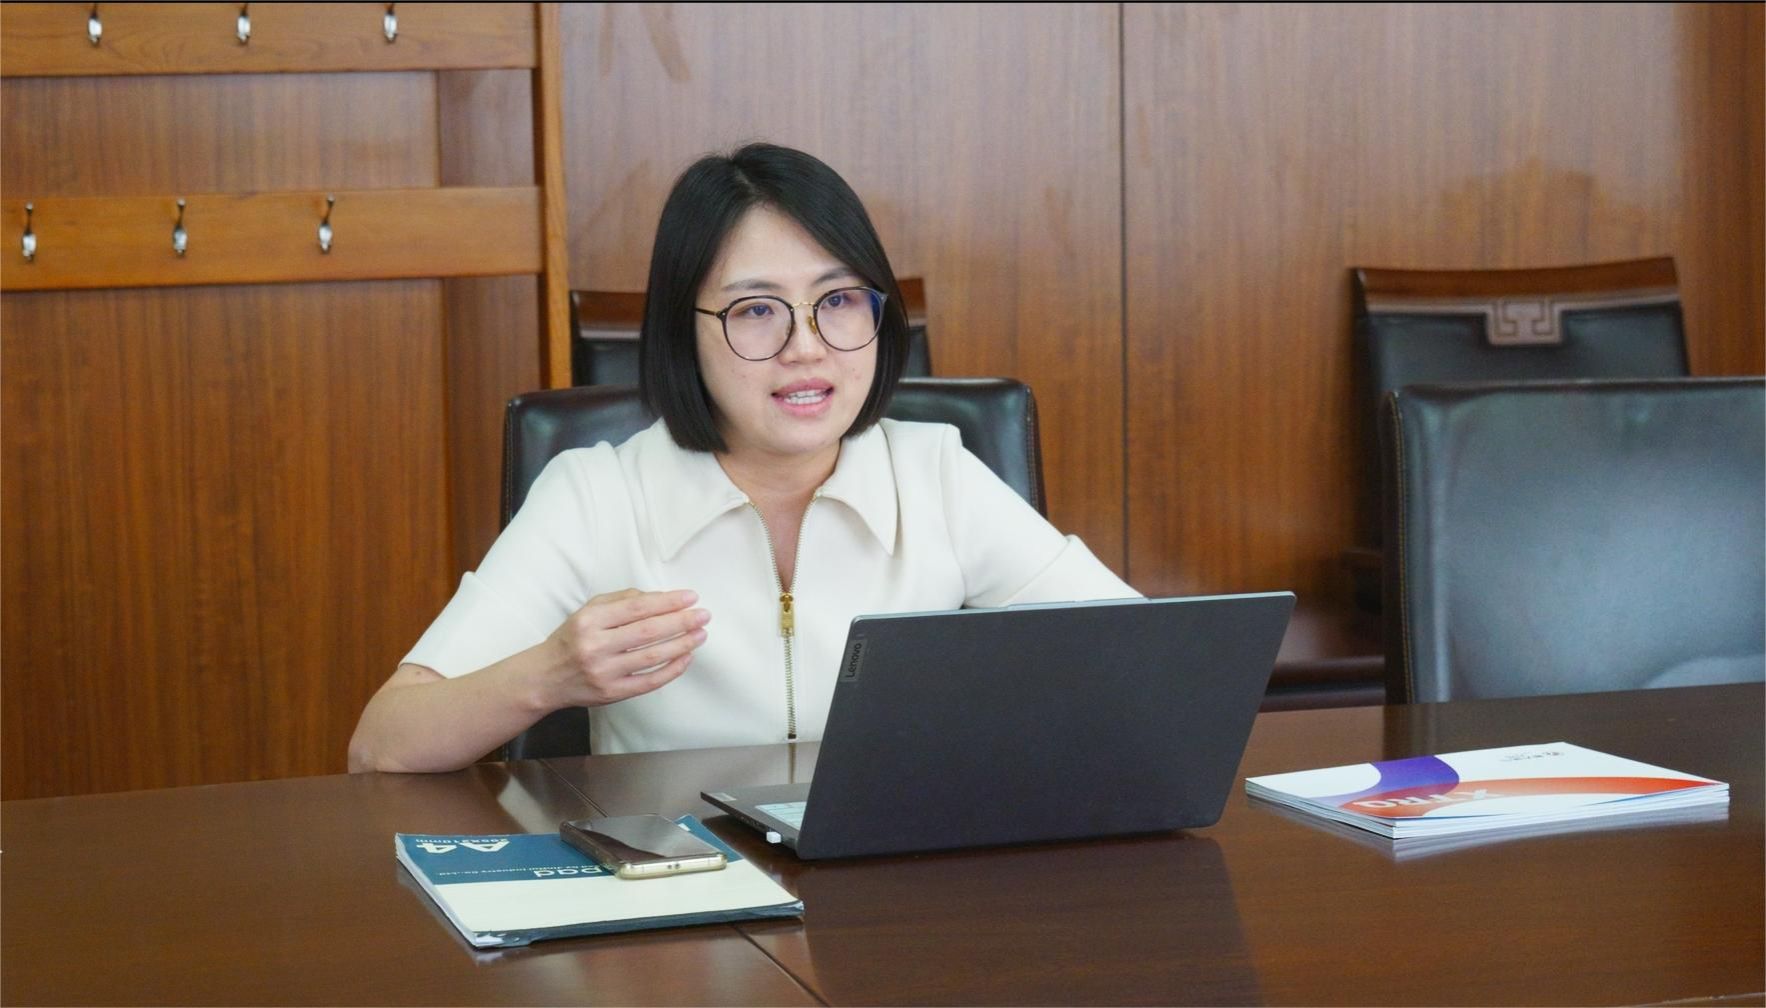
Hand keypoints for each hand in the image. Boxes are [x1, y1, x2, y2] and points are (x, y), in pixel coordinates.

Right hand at [544, 589, 709, 706]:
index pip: (637, 607)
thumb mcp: (587, 611)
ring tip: (700, 634)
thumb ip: (620, 600)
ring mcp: (604, 672)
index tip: (690, 597)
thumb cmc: (571, 640)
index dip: (667, 602)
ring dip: (682, 644)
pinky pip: (649, 682)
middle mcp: (595, 646)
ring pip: (652, 656)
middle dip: (681, 621)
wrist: (545, 678)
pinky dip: (671, 669)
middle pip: (648, 631)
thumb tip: (657, 597)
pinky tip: (686, 657)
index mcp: (589, 621)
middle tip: (704, 615)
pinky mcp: (612, 693)